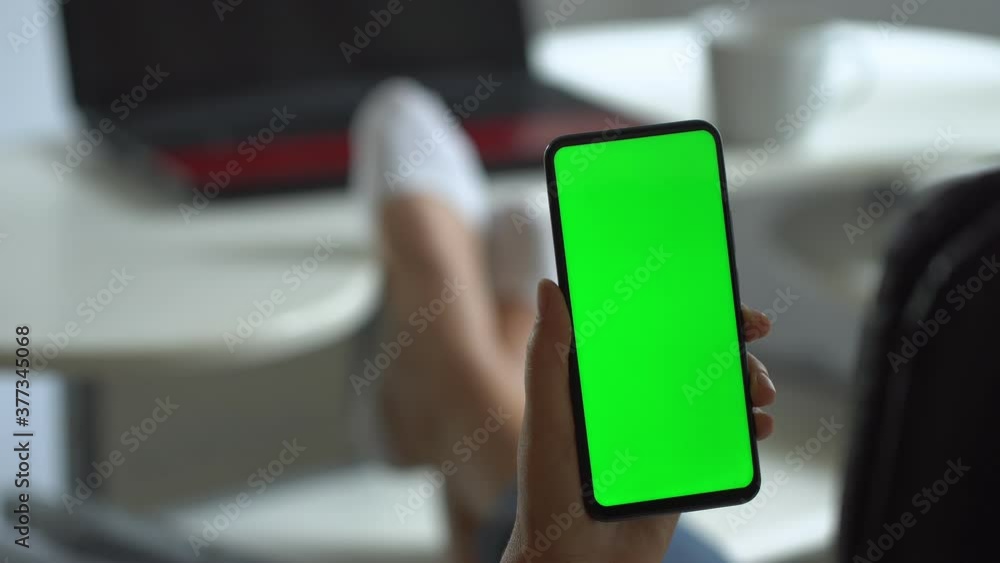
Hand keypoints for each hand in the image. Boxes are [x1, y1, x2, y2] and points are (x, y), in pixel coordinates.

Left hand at [501, 279, 775, 562]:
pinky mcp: (684, 465)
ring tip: (760, 391)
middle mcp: (636, 399)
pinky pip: (723, 437)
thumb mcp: (547, 416)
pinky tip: (759, 427)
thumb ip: (548, 355)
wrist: (580, 560)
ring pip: (714, 391)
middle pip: (690, 353)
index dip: (682, 304)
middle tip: (753, 332)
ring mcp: (663, 431)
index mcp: (603, 379)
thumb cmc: (549, 490)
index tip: (717, 292)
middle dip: (728, 338)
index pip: (646, 326)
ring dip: (745, 380)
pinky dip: (748, 426)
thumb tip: (550, 287)